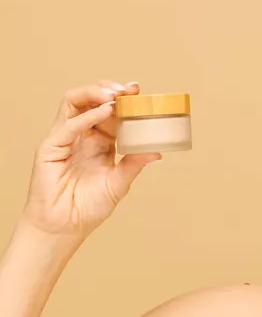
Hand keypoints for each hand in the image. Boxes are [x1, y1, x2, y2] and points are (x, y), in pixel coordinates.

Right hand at [21, 80, 160, 240]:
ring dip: (94, 93)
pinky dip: (87, 116)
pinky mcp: (50, 147)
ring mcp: (65, 138)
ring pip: (74, 102)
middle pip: (91, 100)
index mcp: (100, 140)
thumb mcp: (119, 183)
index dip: (124, 100)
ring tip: (115, 94)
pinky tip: (105, 112)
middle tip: (129, 90)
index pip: (110, 111)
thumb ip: (134, 164)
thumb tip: (157, 152)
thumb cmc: (89, 206)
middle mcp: (82, 135)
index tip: (139, 92)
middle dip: (110, 90)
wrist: (67, 227)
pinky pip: (68, 125)